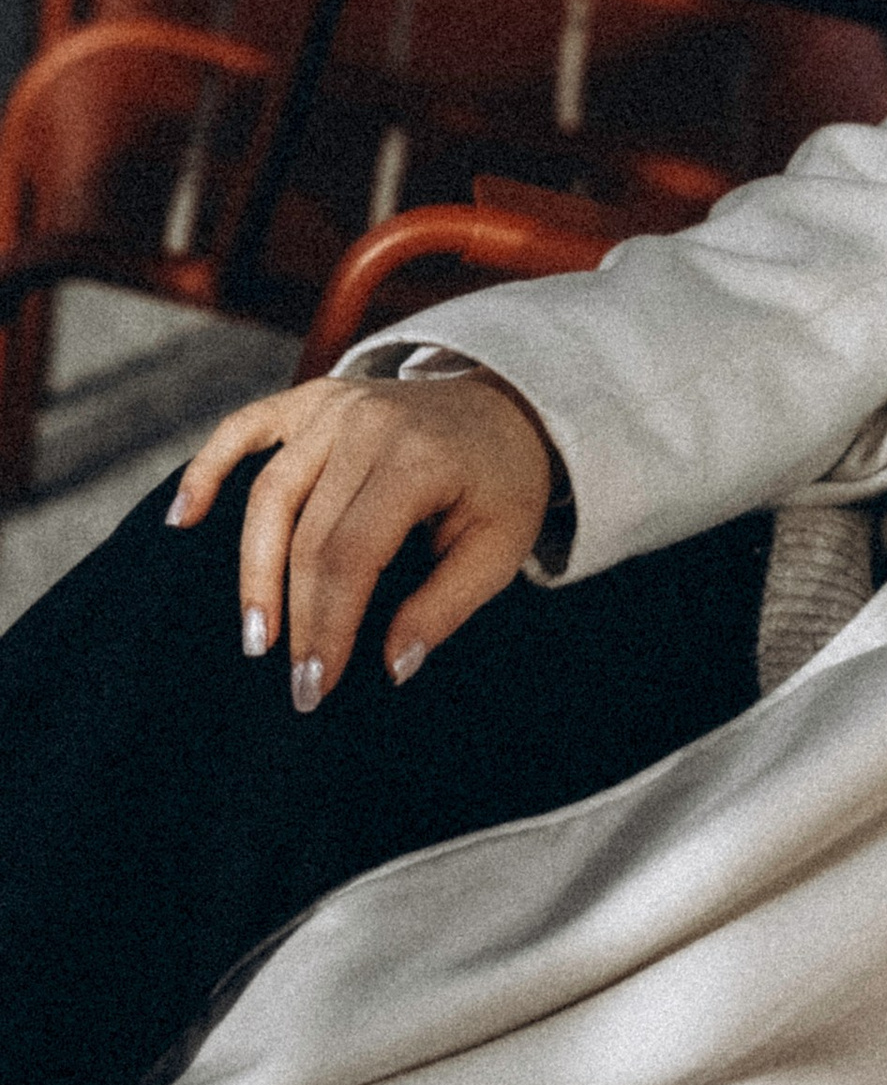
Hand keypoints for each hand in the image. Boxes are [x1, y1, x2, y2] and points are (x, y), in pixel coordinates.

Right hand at [169, 373, 554, 709]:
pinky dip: (206, 470)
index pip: (351, 555)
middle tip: (291, 679)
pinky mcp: (312, 398)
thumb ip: (447, 606)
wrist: (507, 407)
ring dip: (252, 569)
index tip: (316, 686)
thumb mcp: (501, 547)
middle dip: (293, 615)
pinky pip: (242, 428)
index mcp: (418, 459)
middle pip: (306, 534)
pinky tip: (181, 519)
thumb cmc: (503, 484)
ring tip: (254, 634)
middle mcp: (368, 425)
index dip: (327, 625)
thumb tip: (392, 667)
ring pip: (269, 493)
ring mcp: (334, 406)